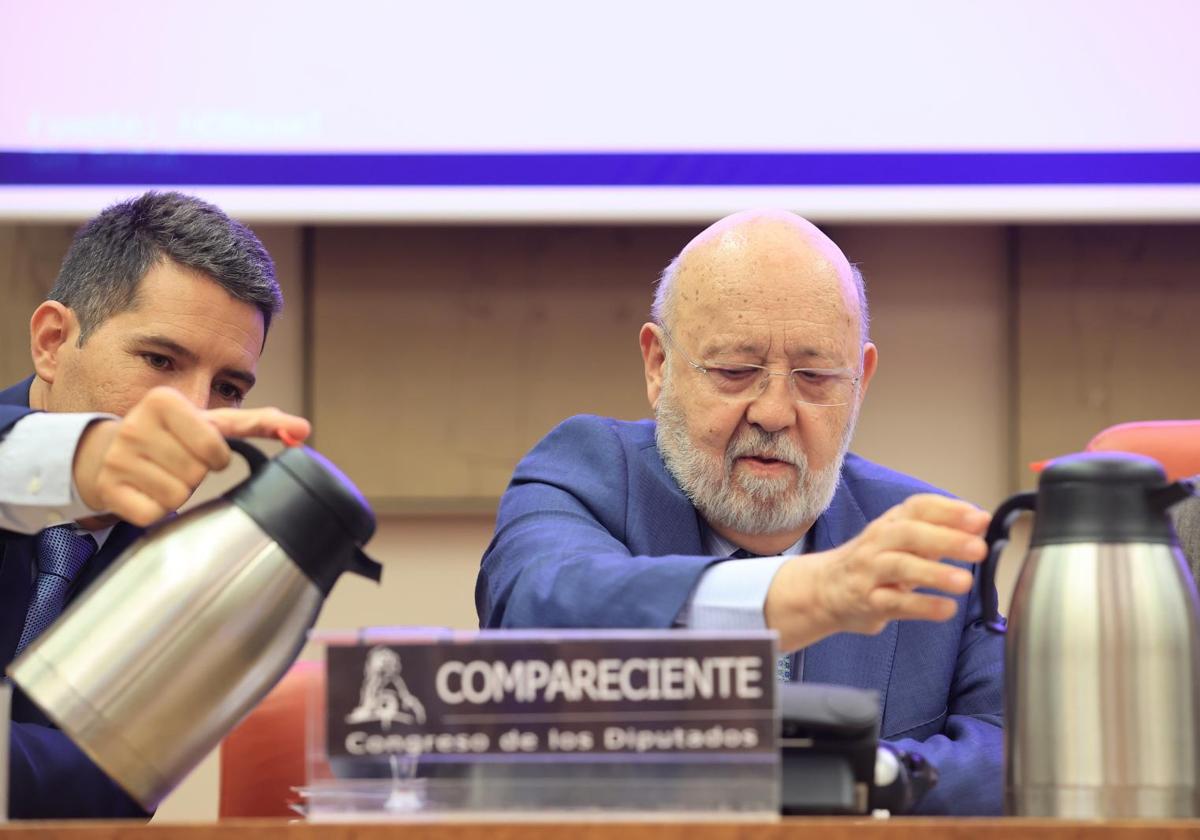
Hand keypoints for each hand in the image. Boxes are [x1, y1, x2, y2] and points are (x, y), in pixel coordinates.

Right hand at [71, 386, 311, 526]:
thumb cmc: (176, 435)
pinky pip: (152, 514)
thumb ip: (263, 422)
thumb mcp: (216, 422)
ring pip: (176, 496)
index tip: (205, 450)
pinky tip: (146, 491)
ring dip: (178, 492)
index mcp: (164, 402)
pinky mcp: (107, 488)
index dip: (217, 456)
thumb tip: (305, 429)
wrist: (110, 451)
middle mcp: (135, 424)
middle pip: (196, 474)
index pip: (215, 448)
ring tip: (163, 475)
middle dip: (196, 474)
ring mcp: (117, 458)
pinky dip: (157, 509)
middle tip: (180, 463)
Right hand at [764, 494, 989, 650]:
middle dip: (946, 538)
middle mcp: (878, 543)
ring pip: (901, 567)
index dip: (949, 510)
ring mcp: (870, 572)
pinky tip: (947, 609)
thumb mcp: (900, 542)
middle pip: (910, 534)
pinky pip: (896, 604)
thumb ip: (939, 532)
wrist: (823, 590)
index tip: (979, 518)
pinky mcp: (868, 602)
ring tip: (964, 581)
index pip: (918, 507)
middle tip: (979, 549)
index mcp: (890, 523)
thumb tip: (981, 522)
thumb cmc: (872, 564)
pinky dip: (923, 606)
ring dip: (934, 573)